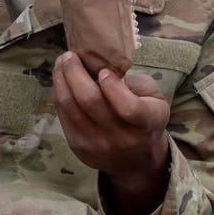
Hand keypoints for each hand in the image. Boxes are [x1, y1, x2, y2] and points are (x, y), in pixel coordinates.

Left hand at [53, 52, 169, 214]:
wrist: (137, 159)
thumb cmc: (146, 117)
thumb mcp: (153, 96)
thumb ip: (133, 83)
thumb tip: (102, 68)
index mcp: (147, 122)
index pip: (129, 107)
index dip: (113, 86)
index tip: (104, 70)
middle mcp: (122, 138)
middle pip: (91, 102)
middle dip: (75, 72)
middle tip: (70, 55)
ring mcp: (98, 145)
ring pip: (71, 107)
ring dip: (61, 80)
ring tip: (61, 63)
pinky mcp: (79, 147)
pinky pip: (63, 116)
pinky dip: (59, 94)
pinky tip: (61, 81)